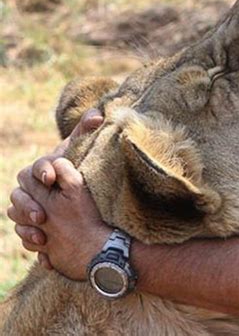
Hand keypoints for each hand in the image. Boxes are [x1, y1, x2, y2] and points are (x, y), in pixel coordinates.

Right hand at [7, 108, 103, 268]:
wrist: (84, 202)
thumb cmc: (80, 172)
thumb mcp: (84, 153)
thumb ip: (86, 132)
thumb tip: (97, 115)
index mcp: (43, 169)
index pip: (35, 168)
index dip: (42, 171)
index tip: (51, 177)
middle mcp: (30, 188)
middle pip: (18, 194)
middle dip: (29, 203)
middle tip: (43, 214)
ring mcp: (28, 207)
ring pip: (15, 216)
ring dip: (26, 225)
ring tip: (42, 232)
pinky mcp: (31, 227)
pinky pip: (22, 235)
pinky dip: (30, 240)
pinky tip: (43, 247)